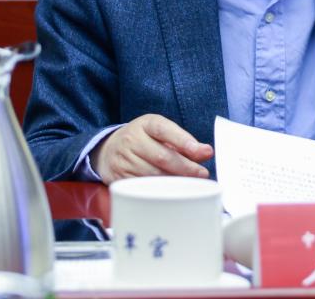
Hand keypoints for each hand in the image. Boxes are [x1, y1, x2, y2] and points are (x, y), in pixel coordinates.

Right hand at [91, 114, 212, 183]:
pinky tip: (172, 191)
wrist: (108, 150)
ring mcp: (123, 159)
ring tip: (191, 184)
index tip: (204, 152)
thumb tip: (206, 152)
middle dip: (186, 167)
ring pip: (153, 174)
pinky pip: (143, 187)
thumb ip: (184, 141)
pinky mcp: (119, 178)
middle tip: (202, 174)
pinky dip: (160, 190)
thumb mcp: (161, 132)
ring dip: (175, 181)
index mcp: (145, 124)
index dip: (184, 141)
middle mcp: (131, 139)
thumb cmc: (143, 140)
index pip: (165, 130)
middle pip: (162, 156)